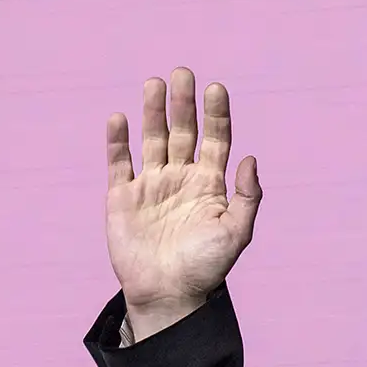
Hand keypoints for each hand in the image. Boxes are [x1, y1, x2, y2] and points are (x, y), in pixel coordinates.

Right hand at [105, 68, 260, 339]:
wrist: (168, 293)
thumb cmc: (206, 266)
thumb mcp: (236, 232)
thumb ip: (247, 196)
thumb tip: (249, 158)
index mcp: (210, 184)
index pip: (215, 139)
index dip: (216, 114)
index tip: (216, 88)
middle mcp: (181, 178)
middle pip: (182, 131)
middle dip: (182, 103)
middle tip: (183, 73)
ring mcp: (151, 186)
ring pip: (151, 140)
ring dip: (152, 112)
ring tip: (155, 83)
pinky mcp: (122, 197)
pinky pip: (118, 163)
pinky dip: (117, 141)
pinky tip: (119, 118)